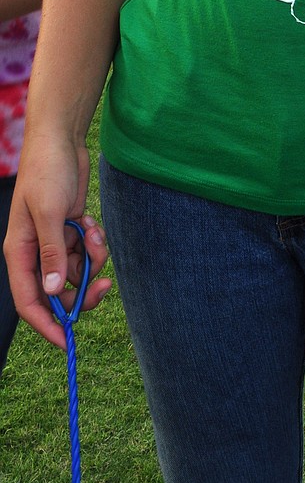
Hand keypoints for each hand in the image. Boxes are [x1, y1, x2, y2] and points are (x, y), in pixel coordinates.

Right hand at [4, 138, 111, 349]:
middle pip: (57, 291)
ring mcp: (53, 241)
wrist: (61, 139)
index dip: (45, 324)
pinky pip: (86, 250)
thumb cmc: (47, 172)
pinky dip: (93, 241)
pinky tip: (91, 221)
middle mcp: (35, 251)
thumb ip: (52, 253)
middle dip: (81, 291)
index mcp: (20, 252)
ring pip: (76, 270)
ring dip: (91, 258)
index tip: (66, 342)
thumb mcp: (50, 213)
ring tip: (94, 233)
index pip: (29, 301)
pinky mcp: (70, 230)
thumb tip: (54, 292)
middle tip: (105, 287)